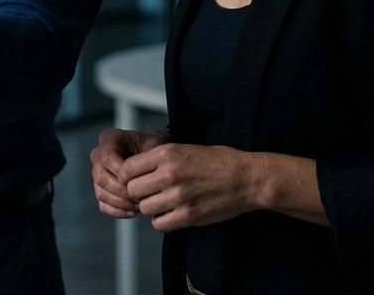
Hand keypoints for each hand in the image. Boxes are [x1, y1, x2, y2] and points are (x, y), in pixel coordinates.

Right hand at [91, 127, 169, 218]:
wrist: (155, 158)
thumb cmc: (156, 148)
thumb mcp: (155, 145)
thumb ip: (148, 155)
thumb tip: (143, 176)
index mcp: (109, 139)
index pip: (107, 158)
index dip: (123, 172)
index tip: (142, 180)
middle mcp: (98, 155)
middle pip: (101, 177)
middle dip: (122, 191)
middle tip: (141, 198)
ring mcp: (97, 174)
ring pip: (101, 193)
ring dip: (121, 203)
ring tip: (140, 206)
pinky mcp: (100, 190)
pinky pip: (103, 205)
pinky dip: (118, 212)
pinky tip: (134, 212)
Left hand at [119, 143, 261, 231]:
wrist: (247, 178)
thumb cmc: (218, 162)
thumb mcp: (184, 148)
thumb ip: (159, 159)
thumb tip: (135, 170)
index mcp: (167, 153)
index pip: (127, 168)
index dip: (128, 177)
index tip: (135, 180)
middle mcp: (169, 173)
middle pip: (132, 190)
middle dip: (138, 193)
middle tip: (149, 193)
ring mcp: (179, 196)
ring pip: (144, 209)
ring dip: (150, 208)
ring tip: (163, 203)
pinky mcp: (189, 215)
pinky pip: (160, 224)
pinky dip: (162, 221)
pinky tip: (172, 214)